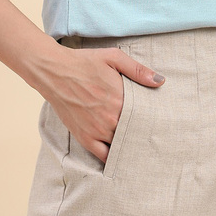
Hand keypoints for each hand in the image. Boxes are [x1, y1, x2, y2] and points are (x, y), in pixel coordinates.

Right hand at [43, 47, 165, 163]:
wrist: (54, 71)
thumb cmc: (84, 62)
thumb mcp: (113, 58)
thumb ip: (138, 70)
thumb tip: (160, 81)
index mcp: (121, 100)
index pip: (145, 117)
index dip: (152, 120)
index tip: (159, 121)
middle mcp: (111, 119)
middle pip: (135, 134)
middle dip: (142, 134)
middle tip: (152, 136)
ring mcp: (97, 131)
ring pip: (121, 146)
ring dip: (130, 146)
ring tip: (139, 146)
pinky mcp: (84, 138)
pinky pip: (103, 156)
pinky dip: (113, 158)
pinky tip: (120, 155)